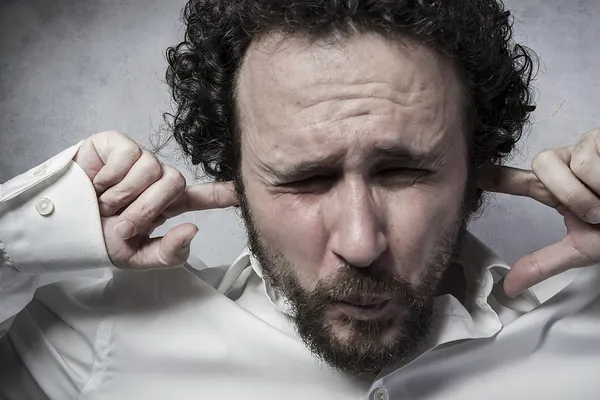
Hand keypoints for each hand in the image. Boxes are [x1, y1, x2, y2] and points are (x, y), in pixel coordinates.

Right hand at [74, 131, 237, 268]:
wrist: (58, 227)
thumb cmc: (95, 237)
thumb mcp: (133, 256)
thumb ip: (167, 253)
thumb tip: (194, 230)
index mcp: (166, 204)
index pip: (202, 196)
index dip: (223, 192)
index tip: (243, 190)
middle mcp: (156, 179)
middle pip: (176, 182)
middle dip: (147, 208)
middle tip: (120, 222)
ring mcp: (137, 160)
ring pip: (152, 169)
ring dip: (124, 196)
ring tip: (104, 205)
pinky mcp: (116, 144)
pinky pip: (128, 157)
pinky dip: (109, 179)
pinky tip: (95, 185)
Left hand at [477, 129, 599, 296]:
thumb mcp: (584, 247)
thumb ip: (545, 263)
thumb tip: (509, 287)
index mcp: (557, 188)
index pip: (519, 180)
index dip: (494, 174)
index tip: (471, 173)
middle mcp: (568, 163)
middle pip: (541, 166)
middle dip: (570, 195)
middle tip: (597, 212)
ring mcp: (587, 146)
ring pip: (571, 165)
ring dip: (595, 192)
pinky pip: (591, 158)